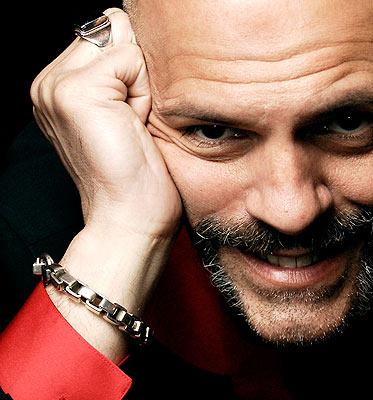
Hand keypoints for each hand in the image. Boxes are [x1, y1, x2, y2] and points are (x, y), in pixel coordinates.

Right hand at [31, 7, 181, 240]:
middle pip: (113, 27)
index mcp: (58, 88)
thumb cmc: (137, 178)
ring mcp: (56, 85)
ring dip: (140, 82)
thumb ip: (119, 73)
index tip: (130, 121)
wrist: (130, 219)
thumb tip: (138, 34)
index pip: (106, 33)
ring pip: (122, 38)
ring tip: (132, 125)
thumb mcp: (126, 113)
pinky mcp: (75, 90)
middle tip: (132, 123)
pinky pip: (131, 58)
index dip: (134, 72)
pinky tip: (132, 126)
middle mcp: (48, 83)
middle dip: (136, 72)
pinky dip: (143, 93)